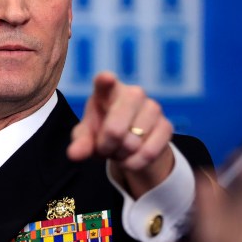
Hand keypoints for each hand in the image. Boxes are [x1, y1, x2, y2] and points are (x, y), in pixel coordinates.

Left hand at [67, 71, 174, 197]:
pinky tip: (131, 158)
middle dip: (106, 146)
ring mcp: (153, 107)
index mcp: (107, 90)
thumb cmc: (102, 132)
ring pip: (132, 144)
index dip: (105, 80)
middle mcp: (133, 93)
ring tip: (118, 149)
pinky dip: (135, 162)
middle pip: (115, 129)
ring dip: (121, 155)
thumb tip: (74, 154)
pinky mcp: (166, 125)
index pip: (104, 82)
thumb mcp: (87, 137)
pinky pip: (148, 153)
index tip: (107, 78)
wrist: (129, 143)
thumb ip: (80, 143)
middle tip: (104, 147)